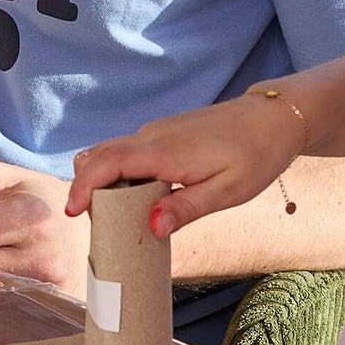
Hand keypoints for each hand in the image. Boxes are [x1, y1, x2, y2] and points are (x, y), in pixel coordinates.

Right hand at [66, 92, 301, 237]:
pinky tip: (134, 197)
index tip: (72, 211)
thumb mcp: (227, 191)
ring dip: (101, 180)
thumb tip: (152, 227)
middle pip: (100, 156)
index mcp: (166, 151)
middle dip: (87, 188)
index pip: (108, 162)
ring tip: (112, 215)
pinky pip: (127, 150)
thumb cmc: (255, 156)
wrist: (272, 118)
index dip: (84, 186)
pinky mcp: (161, 133)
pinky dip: (117, 172)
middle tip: (94, 223)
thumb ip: (187, 208)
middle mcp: (153, 136)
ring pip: (111, 151)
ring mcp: (155, 131)